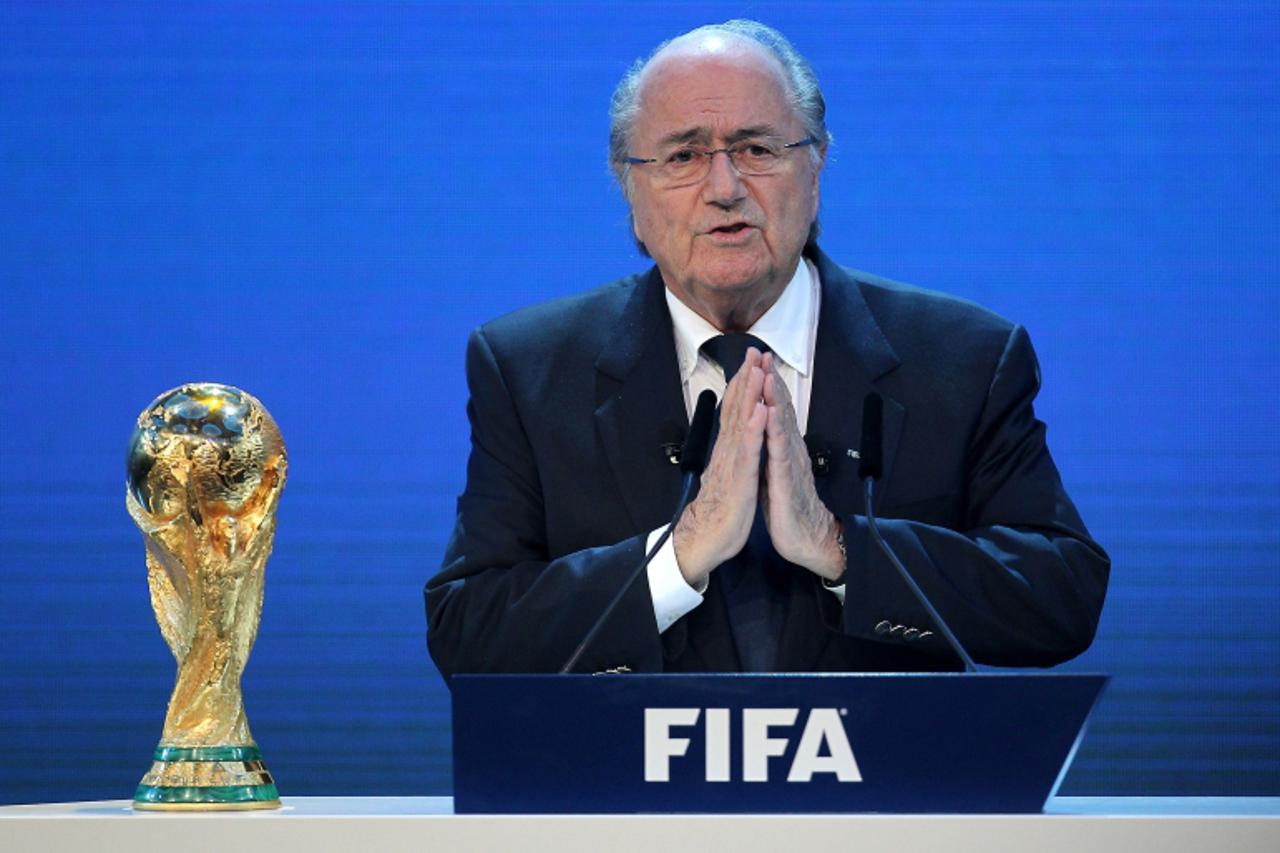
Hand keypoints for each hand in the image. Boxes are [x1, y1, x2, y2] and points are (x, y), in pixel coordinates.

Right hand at [672, 348, 767, 586]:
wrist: (706, 540)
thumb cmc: (720, 511)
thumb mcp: (729, 477)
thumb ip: (730, 455)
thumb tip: (733, 439)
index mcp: (728, 451)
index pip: (735, 412)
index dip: (742, 385)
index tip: (750, 361)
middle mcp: (728, 451)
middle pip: (736, 409)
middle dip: (745, 379)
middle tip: (753, 352)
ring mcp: (733, 463)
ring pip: (742, 423)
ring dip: (749, 395)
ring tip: (756, 370)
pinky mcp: (739, 479)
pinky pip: (749, 451)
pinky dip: (755, 429)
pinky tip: (761, 410)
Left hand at [759, 353, 845, 581]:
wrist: (805, 537)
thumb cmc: (788, 506)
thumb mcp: (774, 471)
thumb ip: (771, 449)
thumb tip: (762, 431)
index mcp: (782, 448)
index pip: (774, 410)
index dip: (766, 385)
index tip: (757, 360)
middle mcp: (789, 449)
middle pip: (780, 409)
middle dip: (770, 380)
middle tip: (763, 353)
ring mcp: (789, 462)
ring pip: (781, 424)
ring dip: (775, 398)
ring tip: (767, 374)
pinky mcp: (787, 479)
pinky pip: (780, 451)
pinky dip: (775, 430)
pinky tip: (770, 414)